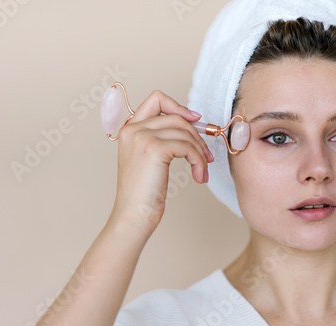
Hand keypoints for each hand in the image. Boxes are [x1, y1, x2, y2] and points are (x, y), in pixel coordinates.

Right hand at [108, 90, 213, 234]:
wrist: (133, 215)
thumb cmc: (143, 194)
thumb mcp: (148, 160)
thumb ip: (160, 138)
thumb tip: (192, 124)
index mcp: (129, 129)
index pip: (156, 99)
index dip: (179, 106)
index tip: (195, 120)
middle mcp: (133, 129)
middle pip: (176, 117)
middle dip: (197, 135)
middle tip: (206, 156)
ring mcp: (142, 137)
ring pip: (185, 132)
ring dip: (200, 152)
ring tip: (202, 170)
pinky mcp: (155, 148)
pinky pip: (188, 147)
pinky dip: (198, 162)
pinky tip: (198, 177)